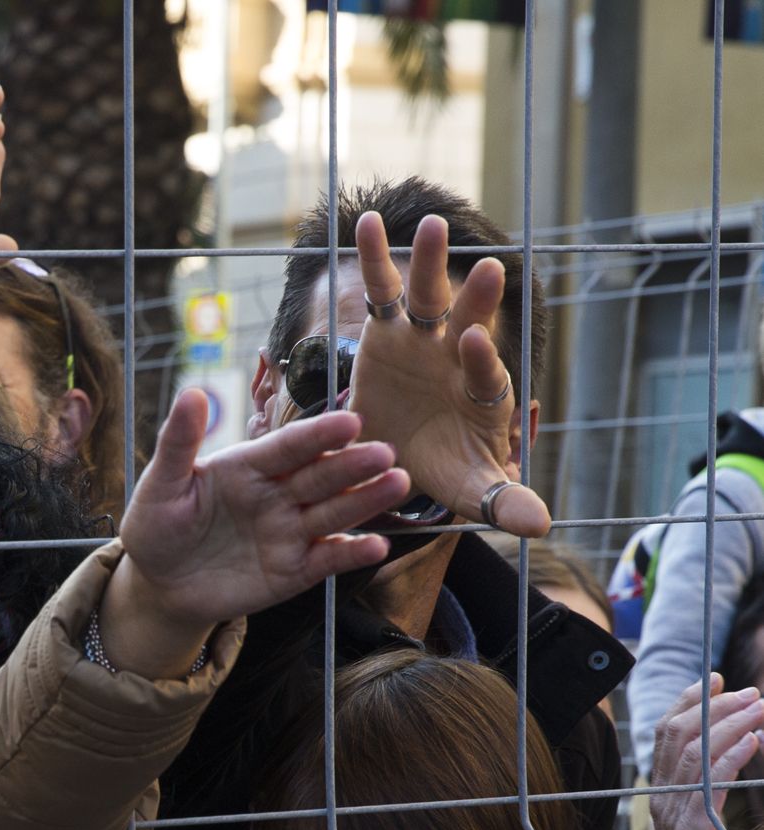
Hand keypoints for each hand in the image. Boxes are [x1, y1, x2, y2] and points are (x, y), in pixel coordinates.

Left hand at [104, 393, 406, 674]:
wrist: (159, 585)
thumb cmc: (157, 527)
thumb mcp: (161, 485)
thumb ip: (179, 444)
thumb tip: (191, 392)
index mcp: (249, 466)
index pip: (289, 447)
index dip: (318, 435)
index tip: (350, 421)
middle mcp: (277, 494)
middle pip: (321, 476)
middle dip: (352, 465)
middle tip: (385, 453)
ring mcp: (289, 532)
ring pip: (334, 512)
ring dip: (366, 500)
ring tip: (397, 484)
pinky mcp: (294, 570)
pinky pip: (327, 559)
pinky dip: (351, 554)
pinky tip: (377, 545)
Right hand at [347, 211, 548, 536]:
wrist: (398, 452)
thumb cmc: (441, 468)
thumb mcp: (470, 490)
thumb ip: (503, 501)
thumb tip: (541, 527)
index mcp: (479, 393)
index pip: (484, 371)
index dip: (480, 357)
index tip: (473, 341)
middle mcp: (455, 357)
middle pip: (467, 322)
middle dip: (475, 297)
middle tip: (487, 267)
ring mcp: (423, 339)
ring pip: (427, 295)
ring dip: (428, 261)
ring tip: (430, 224)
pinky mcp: (387, 331)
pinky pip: (382, 291)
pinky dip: (374, 258)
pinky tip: (366, 225)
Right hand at [649, 677, 763, 829]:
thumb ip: (706, 798)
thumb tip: (729, 761)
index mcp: (661, 798)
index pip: (664, 736)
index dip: (686, 702)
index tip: (714, 679)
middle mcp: (662, 801)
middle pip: (676, 736)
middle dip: (712, 705)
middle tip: (748, 691)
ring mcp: (674, 815)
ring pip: (694, 753)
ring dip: (729, 723)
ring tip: (759, 707)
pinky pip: (709, 782)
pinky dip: (732, 755)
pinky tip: (754, 740)